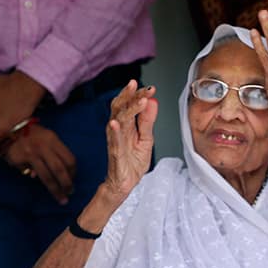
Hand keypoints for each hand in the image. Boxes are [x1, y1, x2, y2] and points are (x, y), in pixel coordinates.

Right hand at [2, 125, 75, 204]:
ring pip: (49, 175)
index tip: (72, 180)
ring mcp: (34, 152)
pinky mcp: (24, 158)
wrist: (7, 128)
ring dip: (56, 189)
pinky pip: (34, 173)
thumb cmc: (29, 135)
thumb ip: (52, 154)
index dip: (73, 172)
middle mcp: (46, 145)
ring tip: (61, 198)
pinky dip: (36, 178)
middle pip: (61, 168)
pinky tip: (34, 179)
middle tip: (70, 193)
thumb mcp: (45, 139)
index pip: (69, 158)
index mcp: (53, 140)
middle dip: (67, 183)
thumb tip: (56, 174)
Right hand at [104, 81, 156, 200]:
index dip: (139, 95)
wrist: (125, 183)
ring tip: (138, 100)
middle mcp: (118, 130)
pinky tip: (115, 123)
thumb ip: (147, 121)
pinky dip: (114, 131)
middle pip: (120, 107)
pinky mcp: (115, 154)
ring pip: (118, 121)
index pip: (130, 104)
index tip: (150, 88)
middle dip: (128, 95)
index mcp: (126, 125)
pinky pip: (114, 142)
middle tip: (137, 84)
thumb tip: (153, 101)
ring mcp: (115, 141)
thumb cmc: (132, 162)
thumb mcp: (146, 139)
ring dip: (127, 109)